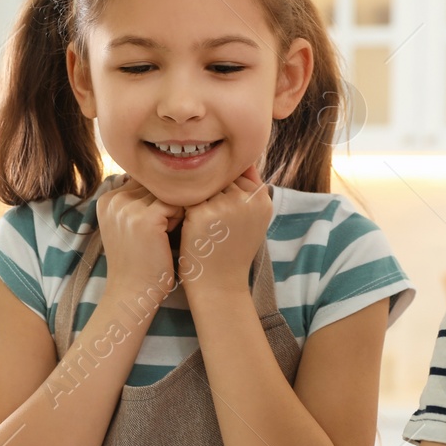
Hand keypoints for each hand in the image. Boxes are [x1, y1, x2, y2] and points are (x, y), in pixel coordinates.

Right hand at [97, 176, 184, 305]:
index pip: (142, 181)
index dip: (154, 199)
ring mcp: (128, 208)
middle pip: (154, 185)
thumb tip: (162, 180)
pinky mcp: (146, 219)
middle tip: (164, 228)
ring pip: (166, 193)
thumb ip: (135, 201)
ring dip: (173, 210)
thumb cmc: (135, 261)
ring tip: (166, 231)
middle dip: (164, 203)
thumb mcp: (125, 226)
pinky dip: (178, 217)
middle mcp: (113, 200)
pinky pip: (175, 204)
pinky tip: (171, 234)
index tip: (154, 222)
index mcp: (106, 199)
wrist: (132, 291)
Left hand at [177, 164, 272, 297]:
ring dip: (197, 200)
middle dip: (211, 193)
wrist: (219, 284)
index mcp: (262, 198)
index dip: (224, 188)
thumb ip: (247, 190)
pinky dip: (184, 210)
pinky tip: (190, 228)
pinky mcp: (202, 214)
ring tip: (202, 225)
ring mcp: (224, 205)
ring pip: (202, 186)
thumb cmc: (232, 250)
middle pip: (219, 177)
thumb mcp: (251, 219)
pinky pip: (186, 198)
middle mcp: (247, 199)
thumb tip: (237, 160)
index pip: (238, 172)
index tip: (222, 211)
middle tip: (212, 221)